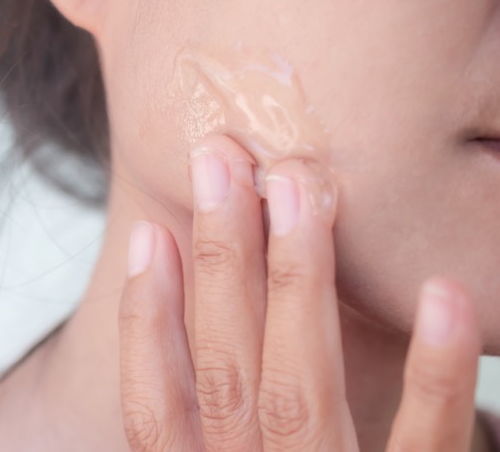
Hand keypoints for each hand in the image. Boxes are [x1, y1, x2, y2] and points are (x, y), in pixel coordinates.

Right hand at [119, 135, 482, 451]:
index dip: (143, 316)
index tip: (147, 236)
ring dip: (296, 277)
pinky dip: (433, 372)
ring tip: (297, 186)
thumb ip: (212, 425)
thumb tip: (189, 324)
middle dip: (219, 255)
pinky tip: (443, 291)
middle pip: (225, 368)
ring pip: (299, 386)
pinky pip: (425, 445)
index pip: (154, 403)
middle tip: (220, 163)